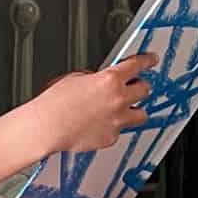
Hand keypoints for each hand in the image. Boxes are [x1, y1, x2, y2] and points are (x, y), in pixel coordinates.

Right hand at [31, 54, 153, 154]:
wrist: (46, 127)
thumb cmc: (54, 103)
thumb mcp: (75, 78)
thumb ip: (95, 78)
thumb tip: (101, 80)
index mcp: (109, 80)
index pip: (137, 65)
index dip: (147, 60)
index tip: (151, 60)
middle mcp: (118, 100)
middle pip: (145, 90)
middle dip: (139, 86)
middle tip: (133, 87)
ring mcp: (117, 121)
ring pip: (141, 115)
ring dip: (134, 110)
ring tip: (121, 110)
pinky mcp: (111, 137)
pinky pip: (120, 131)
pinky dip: (113, 127)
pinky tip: (99, 125)